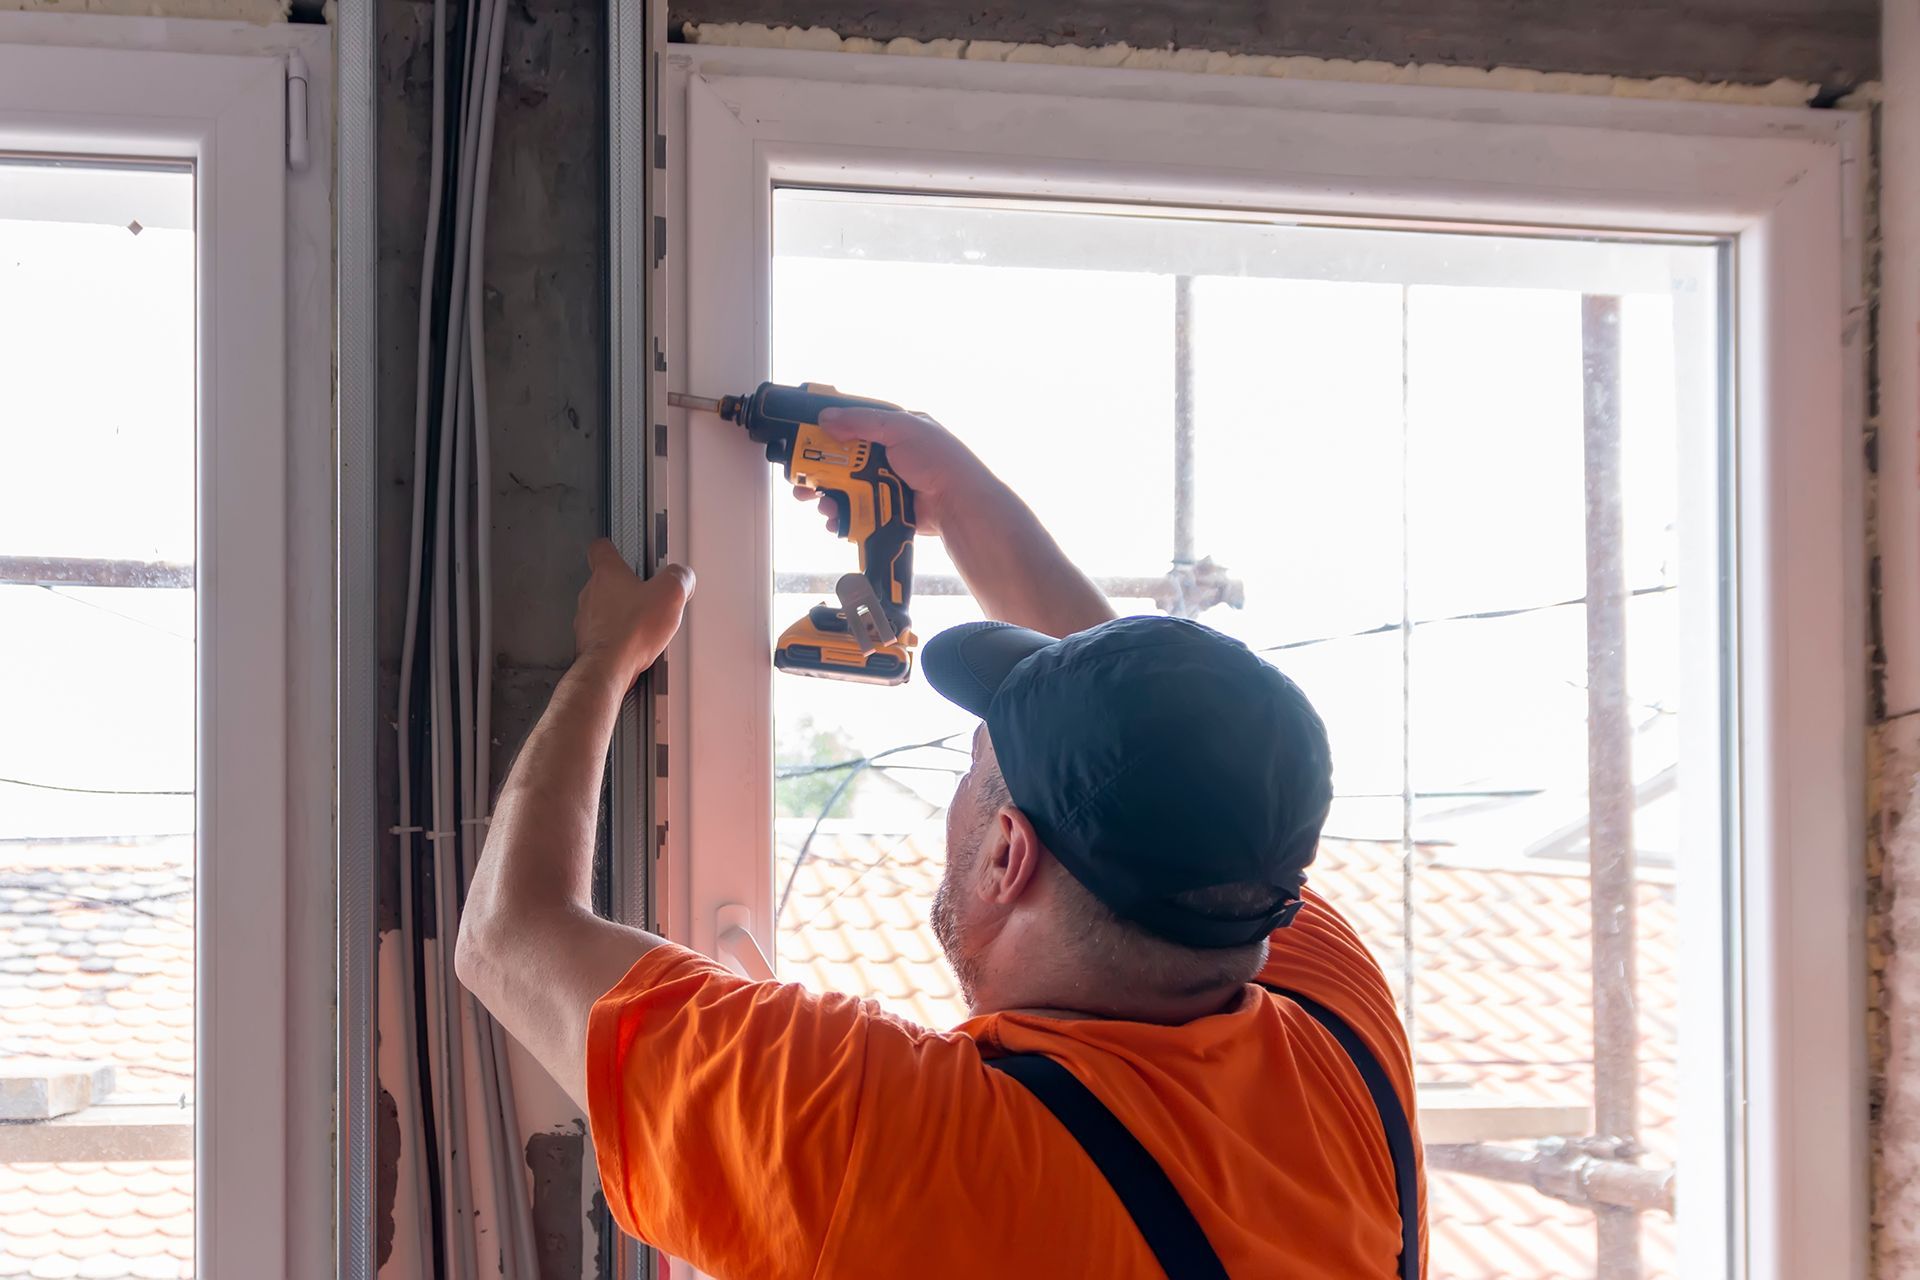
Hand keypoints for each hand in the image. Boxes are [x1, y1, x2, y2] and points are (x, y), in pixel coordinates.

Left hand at [573, 540, 693, 686]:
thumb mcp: (669, 594)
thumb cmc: (631, 631)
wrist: (610, 667)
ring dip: (620, 612)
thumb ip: (679, 577)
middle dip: (624, 586)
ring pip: (602, 608)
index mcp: (607, 574)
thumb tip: (684, 576)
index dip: (611, 547)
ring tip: (643, 623)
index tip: (617, 549)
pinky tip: (635, 643)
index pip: (601, 549)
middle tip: (644, 593)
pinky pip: (604, 633)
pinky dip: (617, 635)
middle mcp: (591, 594)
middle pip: (604, 580)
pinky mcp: (589, 642)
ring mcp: (586, 619)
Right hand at [795, 407, 998, 536]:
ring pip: (846, 489)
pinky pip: (858, 510)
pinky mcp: (887, 507)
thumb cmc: (940, 460)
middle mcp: (887, 456)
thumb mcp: (901, 428)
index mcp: (892, 430)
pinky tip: (836, 519)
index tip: (804, 443)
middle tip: (801, 483)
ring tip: (821, 505)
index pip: (851, 425)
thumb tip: (826, 418)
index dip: (825, 434)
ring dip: (829, 497)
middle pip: (842, 462)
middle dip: (819, 473)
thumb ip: (862, 421)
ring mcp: (886, 483)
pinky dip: (845, 515)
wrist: (959, 504)